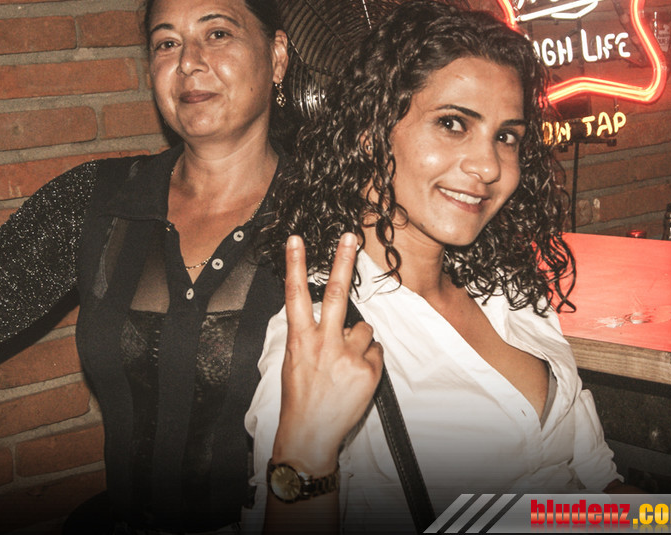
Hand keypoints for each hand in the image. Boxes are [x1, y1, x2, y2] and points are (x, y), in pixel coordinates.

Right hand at [273, 233, 382, 474]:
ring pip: (365, 329)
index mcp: (299, 339)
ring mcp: (346, 356)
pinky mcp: (367, 371)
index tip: (296, 239)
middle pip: (336, 292)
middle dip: (343, 261)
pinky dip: (370, 361)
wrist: (310, 434)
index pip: (295, 293)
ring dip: (360, 341)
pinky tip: (356, 377)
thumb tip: (336, 320)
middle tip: (349, 237)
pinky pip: (376, 352)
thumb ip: (311, 336)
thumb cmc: (301, 398)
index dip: (295, 263)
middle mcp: (322, 343)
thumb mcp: (294, 361)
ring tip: (346, 365)